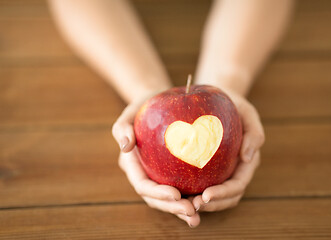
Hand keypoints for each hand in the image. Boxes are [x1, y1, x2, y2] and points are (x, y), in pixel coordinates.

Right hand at [112, 94, 200, 227]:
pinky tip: (207, 200)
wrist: (156, 104)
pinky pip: (182, 187)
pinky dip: (192, 196)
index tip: (177, 195)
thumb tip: (125, 146)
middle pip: (156, 199)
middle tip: (192, 213)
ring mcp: (158, 175)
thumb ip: (123, 127)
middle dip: (172, 208)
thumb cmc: (143, 106)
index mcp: (132, 165)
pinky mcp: (172, 172)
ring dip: (182, 210)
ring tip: (197, 217)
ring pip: (169, 199)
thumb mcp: (130, 111)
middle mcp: (145, 174)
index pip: (143, 185)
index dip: (158, 194)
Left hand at [191, 94, 264, 211]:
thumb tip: (247, 158)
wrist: (220, 100)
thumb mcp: (247, 112)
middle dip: (212, 205)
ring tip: (184, 205)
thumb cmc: (235, 104)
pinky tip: (176, 192)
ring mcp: (222, 171)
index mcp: (246, 163)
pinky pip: (200, 183)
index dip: (223, 194)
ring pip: (214, 197)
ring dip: (201, 204)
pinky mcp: (208, 168)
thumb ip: (254, 133)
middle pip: (227, 197)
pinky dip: (191, 192)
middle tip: (192, 206)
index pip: (237, 185)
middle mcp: (235, 171)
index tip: (205, 195)